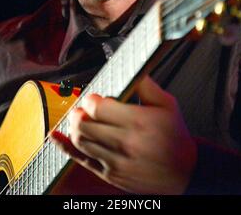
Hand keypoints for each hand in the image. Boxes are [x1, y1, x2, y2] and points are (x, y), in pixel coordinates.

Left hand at [51, 75, 197, 193]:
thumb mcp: (168, 105)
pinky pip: (81, 160)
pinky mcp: (111, 174)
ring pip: (80, 140)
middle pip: (85, 123)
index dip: (91, 99)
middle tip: (83, 107)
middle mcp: (126, 142)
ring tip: (80, 118)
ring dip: (74, 126)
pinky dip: (65, 147)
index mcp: (138, 122)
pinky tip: (55, 137)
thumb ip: (147, 84)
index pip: (98, 108)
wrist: (185, 173)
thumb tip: (133, 65)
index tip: (94, 98)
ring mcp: (117, 161)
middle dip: (79, 111)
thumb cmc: (175, 136)